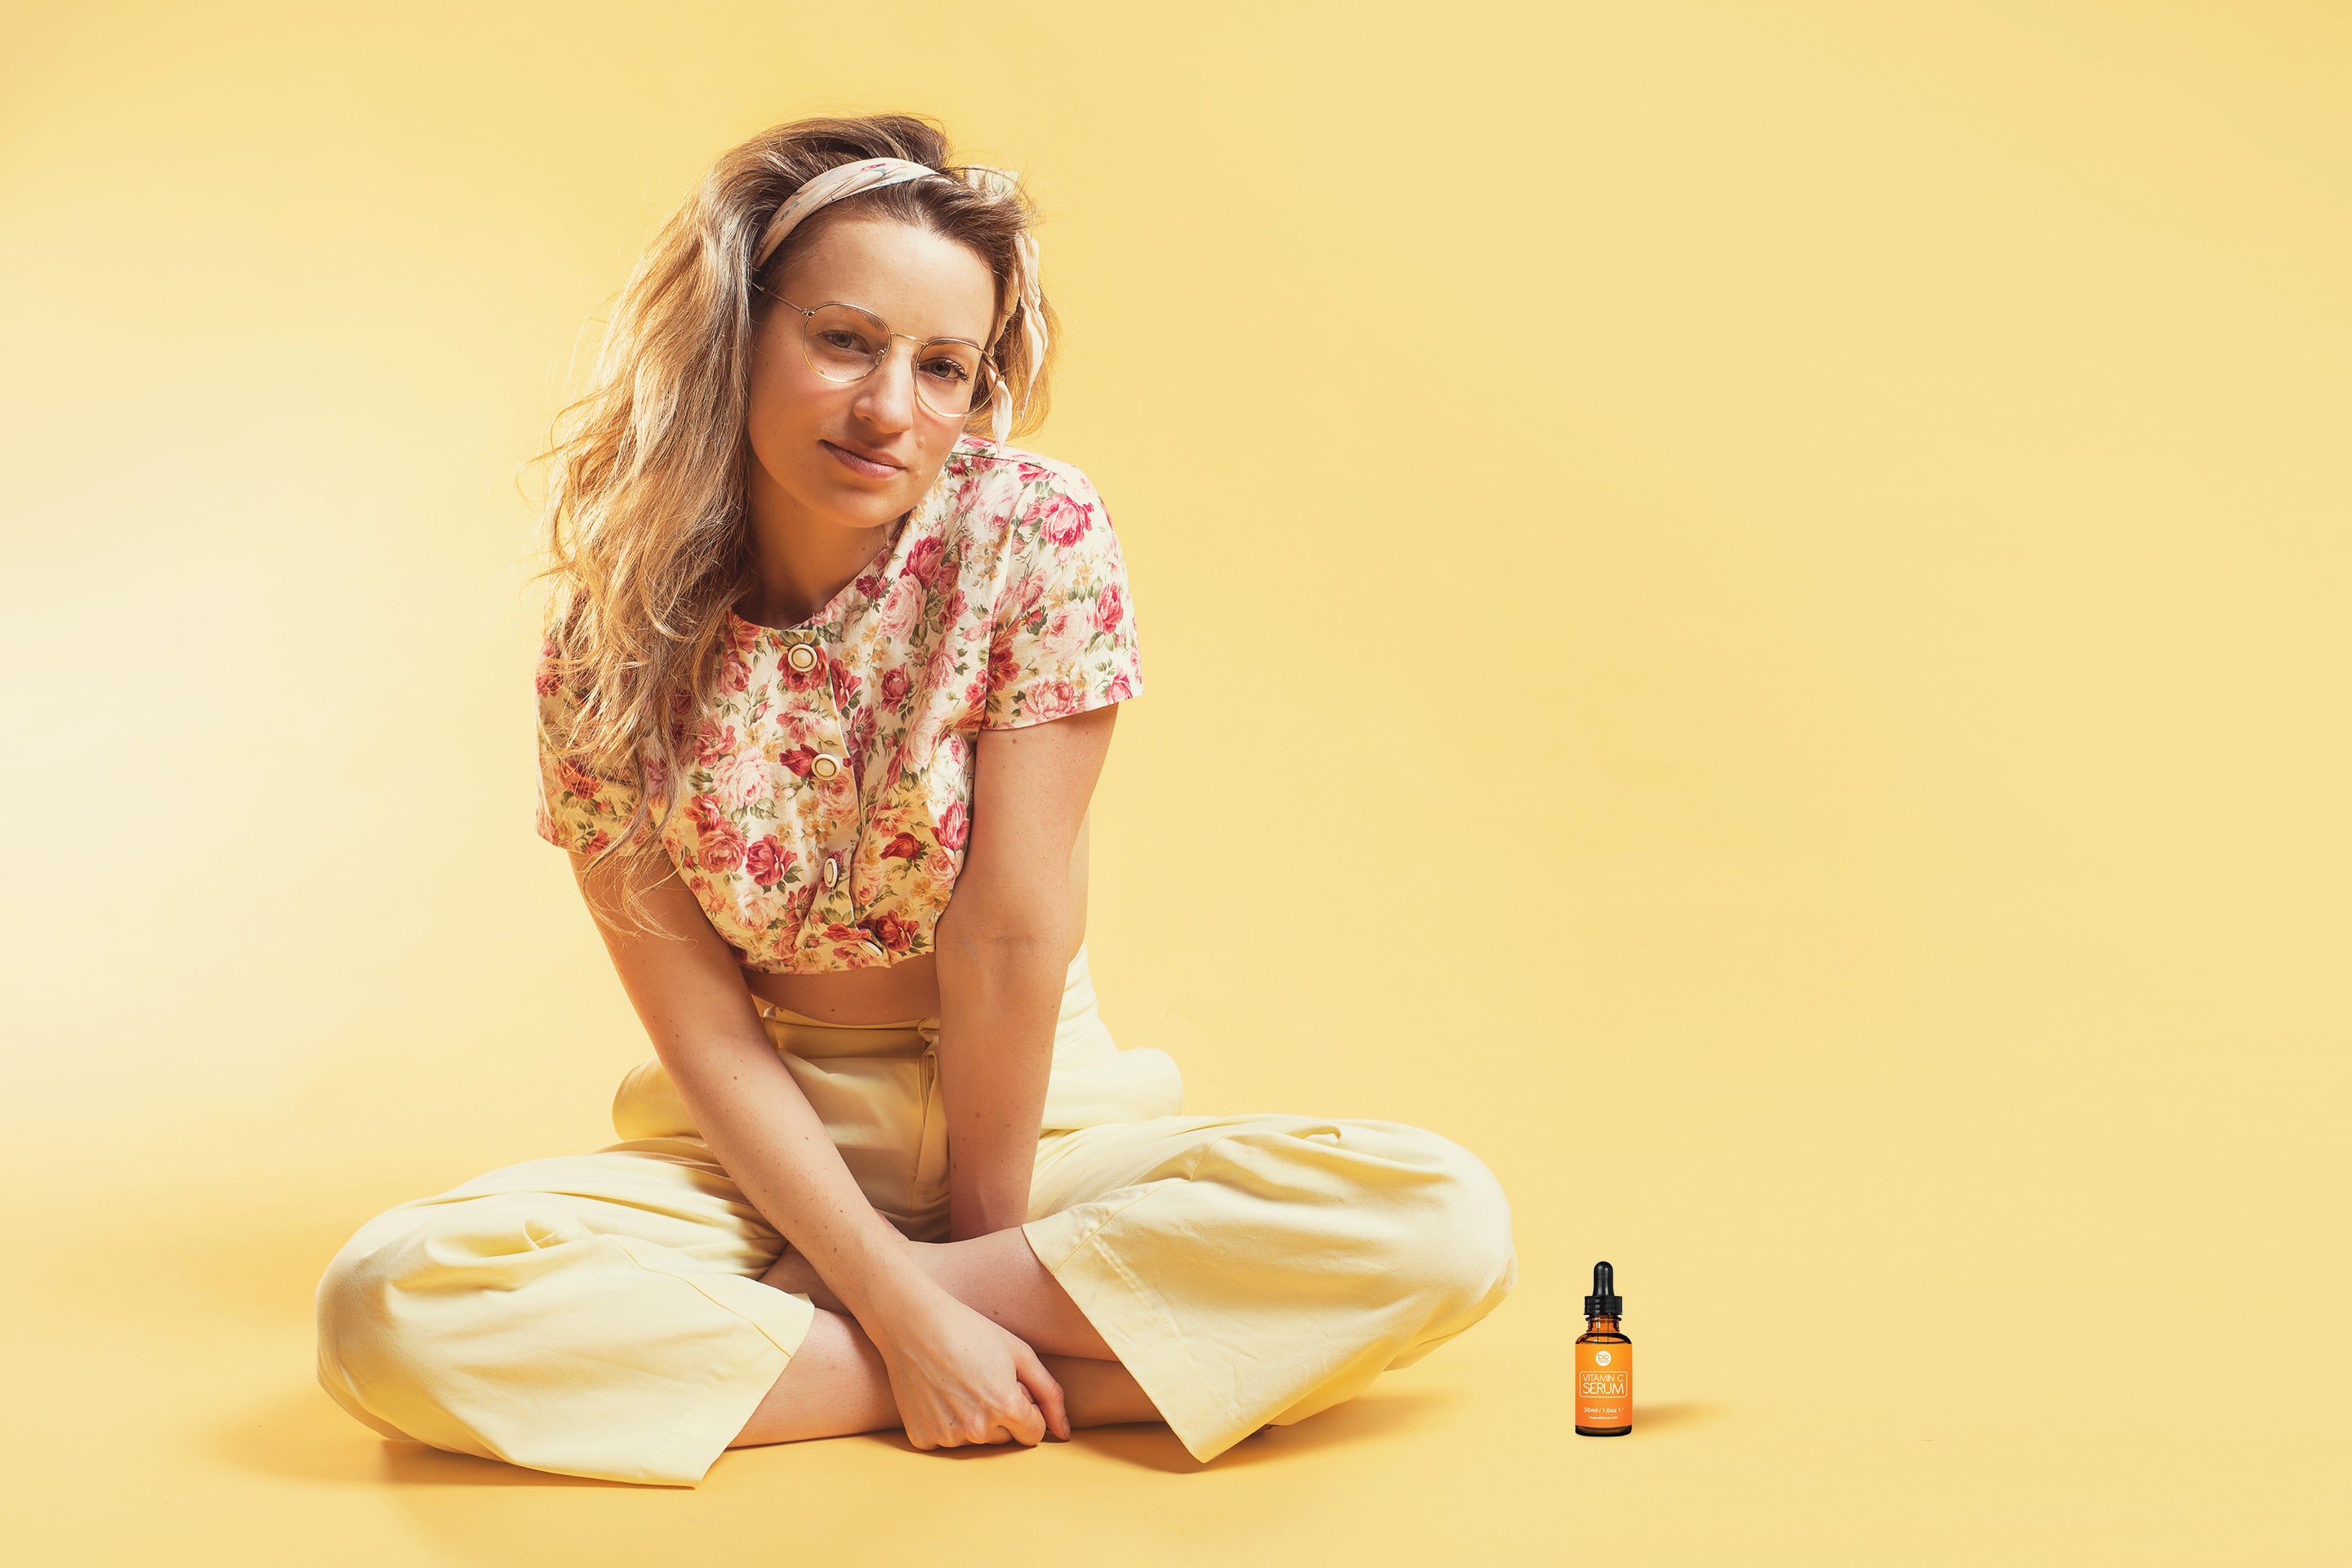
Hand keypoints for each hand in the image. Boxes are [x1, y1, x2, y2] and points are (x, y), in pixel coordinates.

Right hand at [863, 1277, 1071, 1450]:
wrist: (913, 1324)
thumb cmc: (971, 1332)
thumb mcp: (1020, 1354)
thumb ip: (1050, 1395)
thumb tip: (1064, 1434)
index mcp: (1005, 1408)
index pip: (1034, 1434)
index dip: (1026, 1409)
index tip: (1009, 1386)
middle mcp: (976, 1430)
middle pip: (1005, 1438)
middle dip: (1001, 1415)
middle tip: (981, 1380)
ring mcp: (947, 1437)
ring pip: (976, 1441)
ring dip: (974, 1420)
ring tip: (958, 1384)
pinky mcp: (923, 1439)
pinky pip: (947, 1441)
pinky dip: (946, 1422)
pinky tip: (938, 1394)